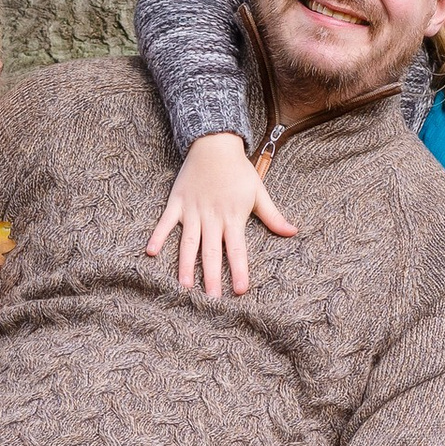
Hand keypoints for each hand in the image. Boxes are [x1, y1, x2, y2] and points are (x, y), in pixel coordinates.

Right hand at [147, 132, 298, 296]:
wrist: (215, 144)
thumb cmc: (239, 170)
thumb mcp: (259, 193)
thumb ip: (273, 216)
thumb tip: (293, 232)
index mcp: (233, 217)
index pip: (237, 249)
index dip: (239, 270)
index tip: (240, 291)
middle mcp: (212, 217)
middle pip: (211, 252)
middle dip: (211, 278)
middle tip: (210, 302)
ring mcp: (192, 210)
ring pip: (188, 242)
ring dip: (185, 265)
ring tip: (184, 287)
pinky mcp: (177, 202)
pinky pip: (165, 222)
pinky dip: (158, 235)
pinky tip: (151, 253)